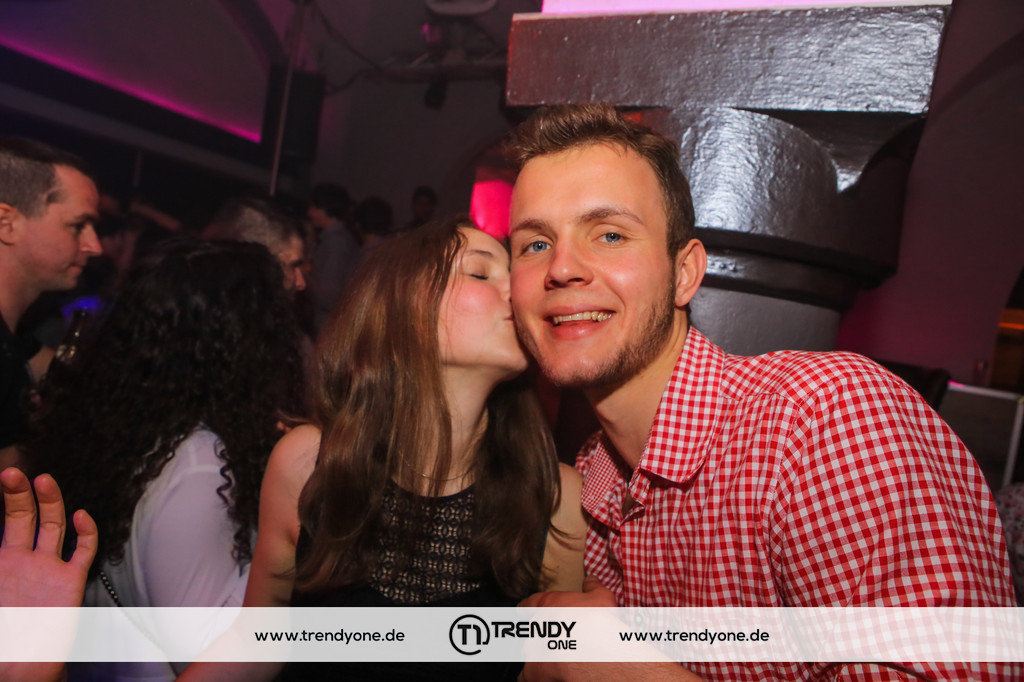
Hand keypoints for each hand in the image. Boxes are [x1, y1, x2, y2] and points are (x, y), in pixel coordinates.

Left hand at [0, 467, 97, 681]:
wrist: (18, 670)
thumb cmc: (0, 638)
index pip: (3, 522)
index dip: (4, 501)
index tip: (1, 476)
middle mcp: (24, 561)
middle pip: (24, 516)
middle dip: (18, 494)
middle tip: (13, 473)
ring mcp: (48, 569)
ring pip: (53, 525)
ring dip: (50, 502)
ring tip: (42, 480)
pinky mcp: (70, 582)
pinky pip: (82, 550)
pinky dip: (85, 531)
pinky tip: (81, 515)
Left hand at [518, 578, 703, 681]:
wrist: (597, 652)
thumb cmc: (599, 623)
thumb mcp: (601, 598)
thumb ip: (592, 587)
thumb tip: (591, 579)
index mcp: (546, 604)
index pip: (526, 604)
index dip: (529, 609)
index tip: (532, 614)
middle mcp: (534, 625)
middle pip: (526, 629)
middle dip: (536, 634)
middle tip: (551, 639)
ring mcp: (530, 649)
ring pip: (525, 652)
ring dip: (535, 655)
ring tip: (553, 659)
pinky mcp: (532, 672)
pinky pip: (527, 675)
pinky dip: (535, 675)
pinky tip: (550, 675)